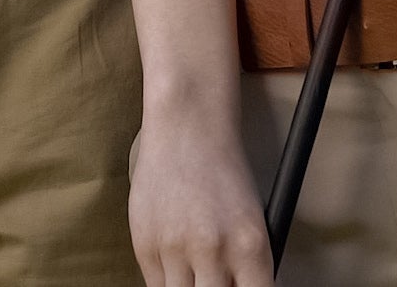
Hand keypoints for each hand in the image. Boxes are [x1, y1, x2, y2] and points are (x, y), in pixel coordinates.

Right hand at [129, 114, 273, 286]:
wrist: (186, 126)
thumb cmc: (224, 171)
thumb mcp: (252, 219)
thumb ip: (246, 266)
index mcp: (250, 245)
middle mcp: (213, 250)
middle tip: (216, 280)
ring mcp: (175, 248)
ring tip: (196, 270)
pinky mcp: (144, 244)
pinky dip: (169, 282)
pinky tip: (177, 262)